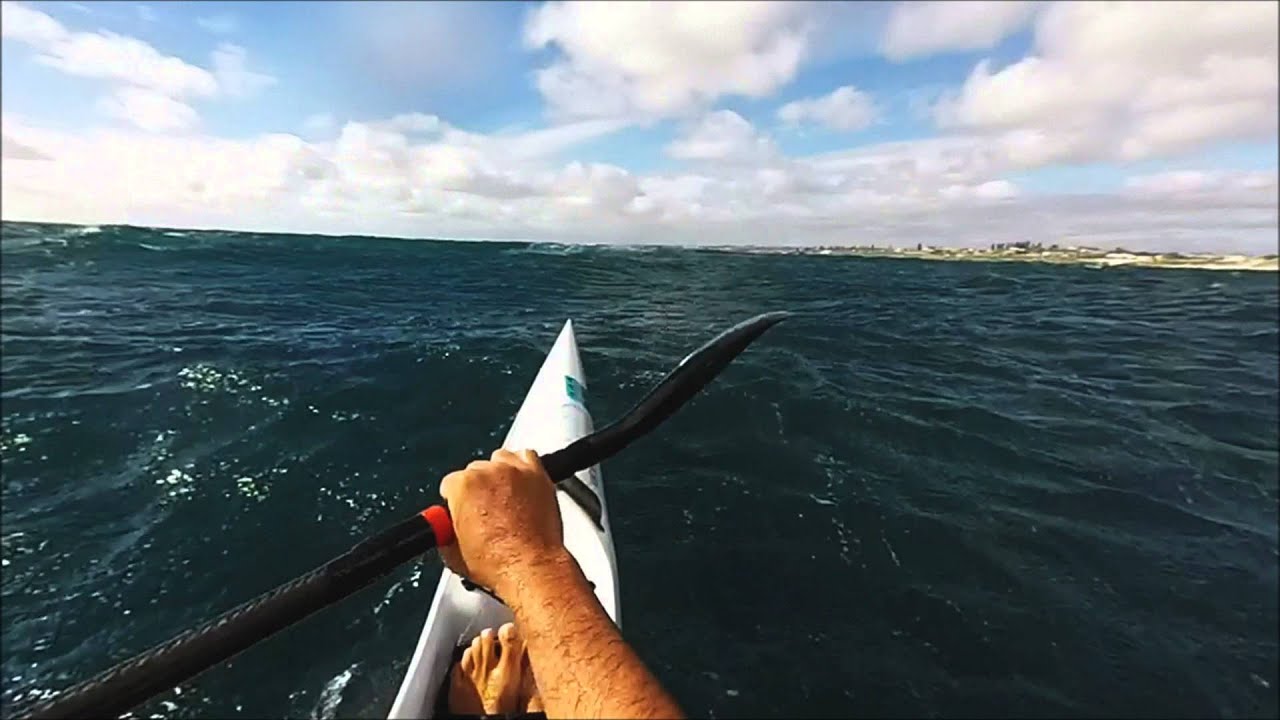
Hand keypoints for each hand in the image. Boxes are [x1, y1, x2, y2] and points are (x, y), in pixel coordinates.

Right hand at [438, 448, 566, 597]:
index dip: (454, 501)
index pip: (449, 484)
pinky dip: (522, 468)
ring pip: (500, 460)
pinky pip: (527, 457)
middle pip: (475, 471)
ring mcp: (514, 471)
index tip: (460, 510)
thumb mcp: (453, 554)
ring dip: (499, 475)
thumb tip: (448, 530)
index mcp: (462, 485)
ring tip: (504, 499)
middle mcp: (488, 471)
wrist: (531, 568)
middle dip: (477, 490)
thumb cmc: (496, 562)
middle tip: (484, 512)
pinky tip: (521, 486)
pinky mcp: (537, 474)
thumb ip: (446, 531)